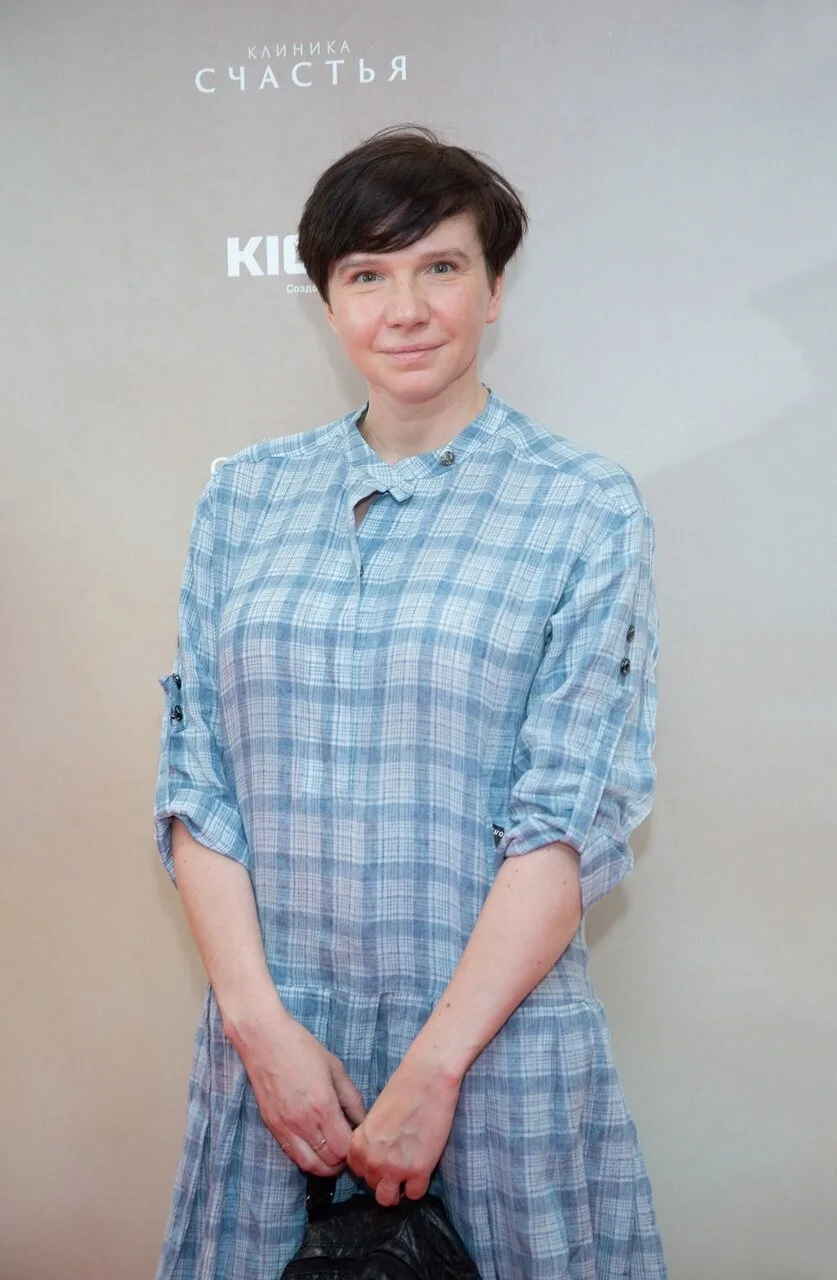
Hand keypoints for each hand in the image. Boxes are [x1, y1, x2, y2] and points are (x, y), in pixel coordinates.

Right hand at [231, 1008, 365, 1174]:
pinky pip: (292, 1155)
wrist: (263, 1040)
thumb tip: (362, 1120)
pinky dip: (307, 1158)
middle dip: (342, 1159)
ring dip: (324, 1165)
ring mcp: (285, 1127)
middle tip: (347, 1147)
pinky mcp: (272, 1127)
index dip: (354, 1148)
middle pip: (329, 1162)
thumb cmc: (301, 1047)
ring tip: (332, 1153)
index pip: (344, 1148)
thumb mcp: (335, 1068)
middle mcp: (304, 1122)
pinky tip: (314, 1146)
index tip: (358, 1139)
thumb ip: (352, 1098)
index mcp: (323, 1105)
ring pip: (309, 1165)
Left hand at [347, 1052, 460, 1204]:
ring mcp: (395, 1168)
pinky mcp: (419, 1171)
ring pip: (388, 1199)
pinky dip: (418, 1185)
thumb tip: (375, 1153)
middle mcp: (372, 1160)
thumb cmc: (403, 1088)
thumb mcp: (375, 1115)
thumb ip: (370, 1138)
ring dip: (397, 1189)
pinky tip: (423, 1169)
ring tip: (408, 1174)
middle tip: (400, 1160)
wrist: (428, 1078)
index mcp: (358, 1144)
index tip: (383, 1157)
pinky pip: (415, 1194)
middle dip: (385, 1176)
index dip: (371, 1165)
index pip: (357, 1172)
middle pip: (372, 1185)